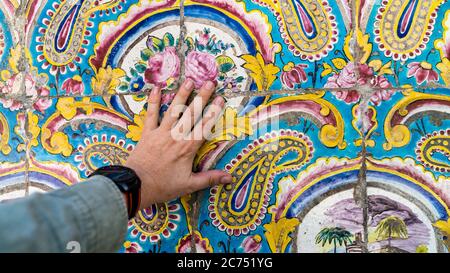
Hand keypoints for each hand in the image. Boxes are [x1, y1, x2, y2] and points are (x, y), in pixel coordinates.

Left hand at [125, 79, 232, 209]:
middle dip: (201, 97)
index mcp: (188, 148)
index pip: (204, 126)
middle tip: (209, 82)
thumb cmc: (163, 186)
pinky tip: (156, 88)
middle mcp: (176, 136)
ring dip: (181, 95)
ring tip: (189, 81)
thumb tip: (230, 178)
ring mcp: (161, 132)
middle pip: (191, 113)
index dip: (213, 112)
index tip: (220, 98)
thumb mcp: (189, 185)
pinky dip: (153, 101)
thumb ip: (210, 178)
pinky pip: (151, 114)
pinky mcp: (147, 133)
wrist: (136, 186)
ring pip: (174, 110)